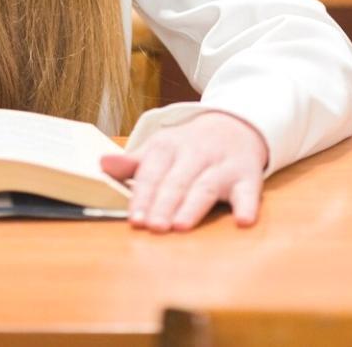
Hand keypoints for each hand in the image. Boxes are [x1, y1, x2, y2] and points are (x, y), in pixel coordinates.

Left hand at [100, 111, 268, 232]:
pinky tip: (243, 221)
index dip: (142, 196)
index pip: (152, 173)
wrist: (235, 125)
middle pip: (176, 181)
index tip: (135, 219)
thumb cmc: (190, 146)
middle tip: (153, 227)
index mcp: (167, 147)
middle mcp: (194, 154)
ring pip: (205, 186)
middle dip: (164, 204)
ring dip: (193, 206)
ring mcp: (222, 165)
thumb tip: (102, 164)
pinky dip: (247, 205)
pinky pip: (249, 191)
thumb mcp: (160, 148)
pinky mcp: (247, 176)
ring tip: (181, 226)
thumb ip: (133, 163)